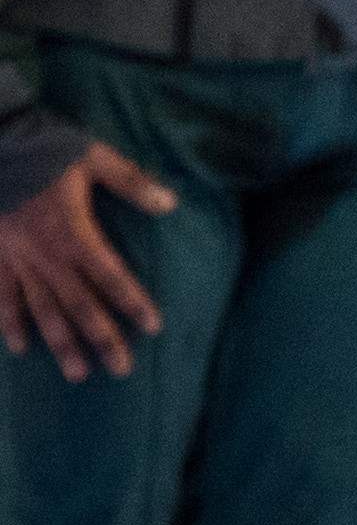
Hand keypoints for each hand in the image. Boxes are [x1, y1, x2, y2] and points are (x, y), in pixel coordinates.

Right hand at [0, 143, 173, 377]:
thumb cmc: (46, 150)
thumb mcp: (95, 158)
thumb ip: (133, 182)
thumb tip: (171, 203)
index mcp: (75, 233)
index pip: (111, 276)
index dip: (133, 302)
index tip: (153, 327)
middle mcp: (47, 255)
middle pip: (79, 305)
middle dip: (102, 338)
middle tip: (121, 370)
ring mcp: (17, 260)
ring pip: (41, 310)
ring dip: (60, 343)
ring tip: (77, 374)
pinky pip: (1, 297)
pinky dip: (9, 323)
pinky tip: (19, 347)